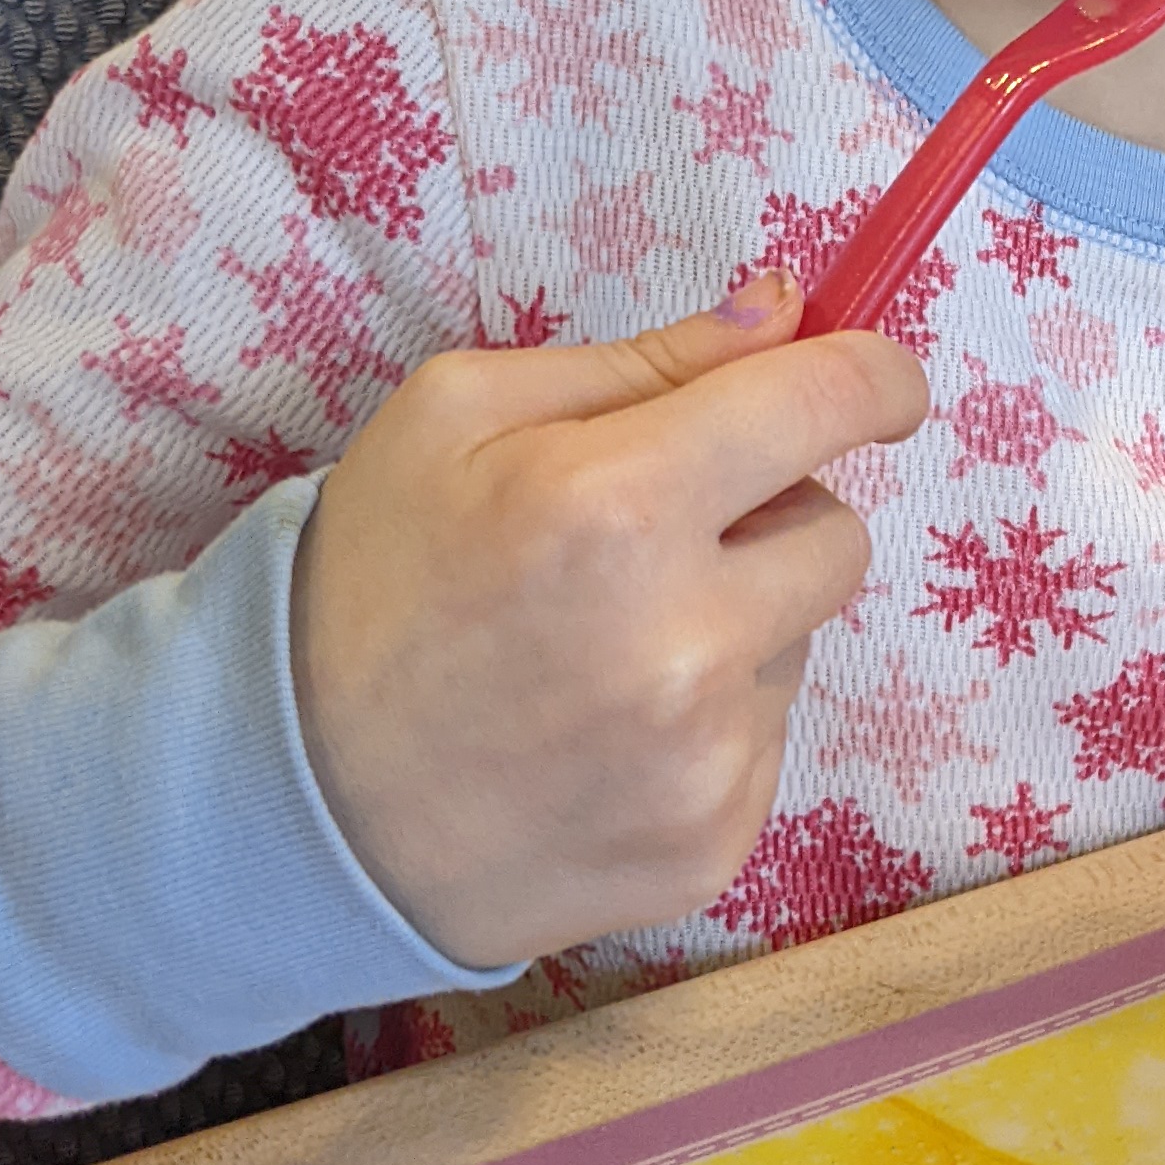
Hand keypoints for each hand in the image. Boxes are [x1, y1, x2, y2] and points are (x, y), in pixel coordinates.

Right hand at [292, 267, 925, 967]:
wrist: (288, 803)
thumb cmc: (372, 580)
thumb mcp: (459, 415)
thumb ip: (644, 360)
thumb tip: (787, 313)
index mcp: (618, 504)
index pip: (826, 406)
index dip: (872, 378)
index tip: (876, 384)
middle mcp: (685, 640)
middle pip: (836, 533)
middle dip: (770, 514)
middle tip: (656, 535)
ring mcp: (705, 762)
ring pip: (798, 643)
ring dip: (734, 624)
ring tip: (600, 649)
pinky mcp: (711, 850)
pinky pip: (765, 744)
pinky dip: (708, 726)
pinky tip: (601, 735)